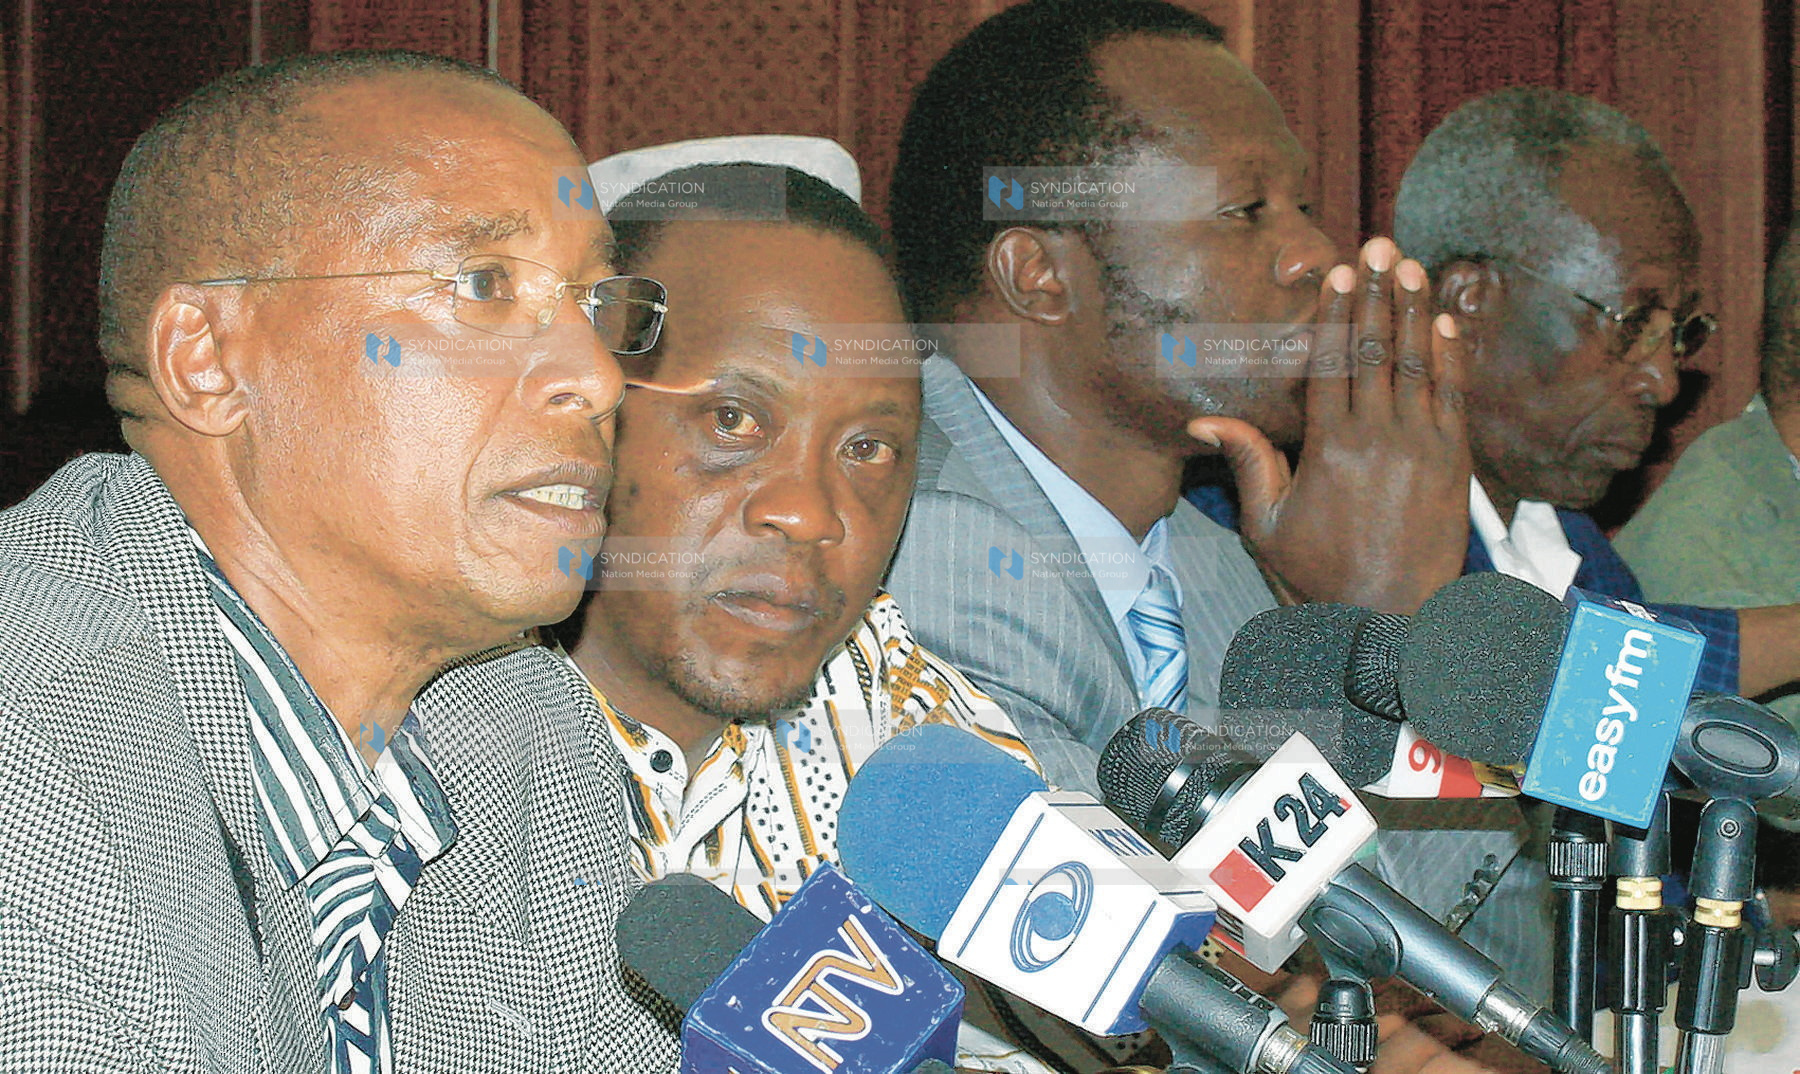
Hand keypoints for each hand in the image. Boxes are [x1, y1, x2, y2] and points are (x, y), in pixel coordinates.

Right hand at [1189, 236, 1471, 613]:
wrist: (1392, 619)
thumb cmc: (1321, 574)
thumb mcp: (1267, 523)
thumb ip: (1248, 461)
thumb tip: (1204, 419)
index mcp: (1330, 446)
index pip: (1333, 362)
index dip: (1337, 313)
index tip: (1339, 272)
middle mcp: (1379, 435)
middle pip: (1378, 349)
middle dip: (1378, 293)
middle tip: (1381, 247)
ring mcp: (1423, 445)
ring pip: (1419, 362)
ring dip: (1415, 311)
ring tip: (1411, 268)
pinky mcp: (1455, 461)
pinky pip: (1453, 395)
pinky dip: (1449, 356)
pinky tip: (1442, 323)